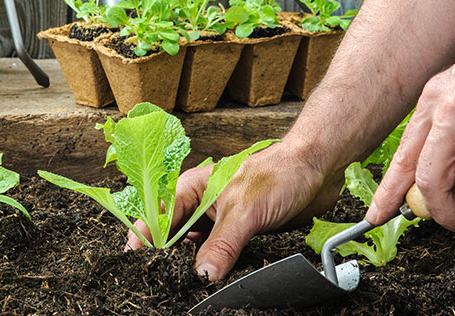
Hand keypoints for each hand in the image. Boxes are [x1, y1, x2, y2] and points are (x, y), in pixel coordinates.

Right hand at [124, 141, 342, 280]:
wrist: (318, 169)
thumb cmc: (280, 172)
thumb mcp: (244, 211)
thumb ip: (222, 245)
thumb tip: (202, 276)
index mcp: (192, 188)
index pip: (157, 218)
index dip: (144, 240)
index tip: (135, 263)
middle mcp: (202, 204)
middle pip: (173, 237)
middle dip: (167, 258)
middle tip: (164, 281)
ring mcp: (220, 220)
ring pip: (196, 249)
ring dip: (192, 266)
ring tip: (185, 286)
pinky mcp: (240, 234)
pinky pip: (220, 256)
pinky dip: (215, 269)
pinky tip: (214, 282)